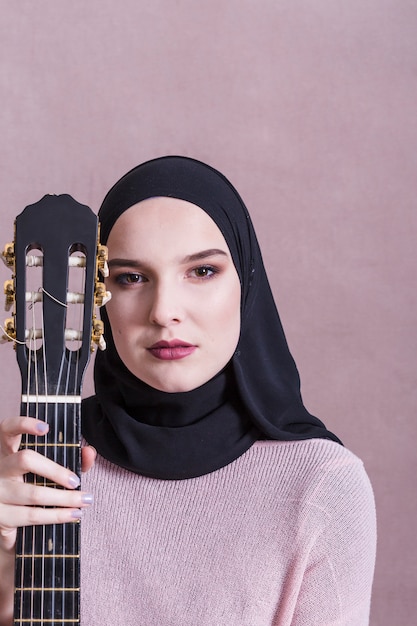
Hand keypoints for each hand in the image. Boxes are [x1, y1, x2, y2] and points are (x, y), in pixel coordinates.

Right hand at [0, 415, 94, 551]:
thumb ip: (69, 458)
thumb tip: (89, 452)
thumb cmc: (29, 487)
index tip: (45, 428)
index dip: (24, 424)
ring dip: (64, 499)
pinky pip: (31, 516)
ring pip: (33, 493)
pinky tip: (71, 515)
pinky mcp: (0, 517)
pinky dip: (56, 516)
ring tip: (83, 500)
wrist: (6, 520)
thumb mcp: (45, 470)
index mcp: (7, 450)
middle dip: (56, 471)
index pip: (9, 428)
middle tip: (76, 481)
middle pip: (25, 459)